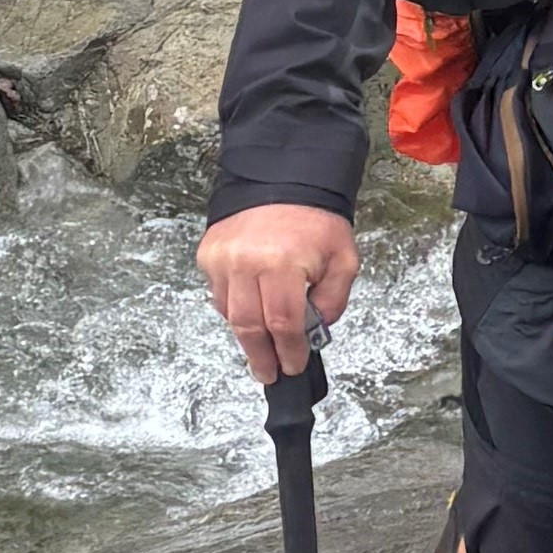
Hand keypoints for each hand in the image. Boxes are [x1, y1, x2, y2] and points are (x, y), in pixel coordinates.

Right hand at [198, 200, 359, 381]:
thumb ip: (333, 300)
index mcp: (283, 264)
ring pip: (230, 314)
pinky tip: (250, 311)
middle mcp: (247, 262)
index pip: (283, 324)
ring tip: (260, 347)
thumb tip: (315, 331)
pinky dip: (233, 308)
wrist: (283, 178)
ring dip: (247, 335)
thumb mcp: (343, 259)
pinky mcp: (208, 253)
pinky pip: (218, 294)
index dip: (289, 352)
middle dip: (261, 357)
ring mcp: (223, 258)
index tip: (293, 367)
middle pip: (250, 326)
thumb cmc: (315, 219)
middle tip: (268, 374)